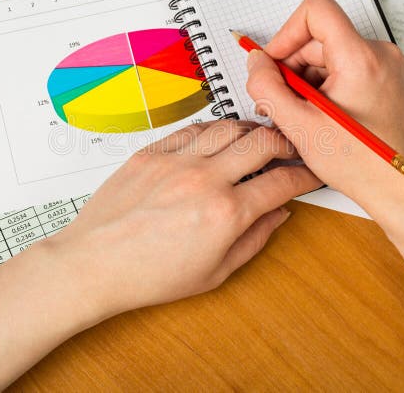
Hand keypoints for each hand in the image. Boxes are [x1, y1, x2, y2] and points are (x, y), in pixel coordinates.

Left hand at [49, 121, 321, 315]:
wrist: (94, 264)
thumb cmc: (149, 275)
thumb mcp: (215, 273)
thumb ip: (254, 239)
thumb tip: (279, 214)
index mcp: (225, 214)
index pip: (282, 182)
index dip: (305, 176)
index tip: (309, 174)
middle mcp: (204, 180)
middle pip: (262, 141)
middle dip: (285, 142)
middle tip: (288, 151)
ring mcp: (176, 162)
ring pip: (229, 126)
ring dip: (250, 130)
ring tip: (255, 141)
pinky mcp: (151, 153)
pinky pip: (193, 129)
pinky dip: (213, 130)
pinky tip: (217, 140)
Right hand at [245, 0, 403, 220]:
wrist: (400, 188)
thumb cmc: (363, 164)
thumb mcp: (299, 125)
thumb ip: (267, 88)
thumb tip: (256, 63)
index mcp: (361, 58)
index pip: (316, 9)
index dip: (287, 33)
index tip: (276, 62)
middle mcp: (380, 54)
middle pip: (320, 36)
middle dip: (293, 66)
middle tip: (283, 101)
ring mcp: (388, 66)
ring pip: (332, 53)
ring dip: (309, 79)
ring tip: (304, 114)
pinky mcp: (389, 78)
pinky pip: (347, 66)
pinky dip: (327, 85)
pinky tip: (321, 115)